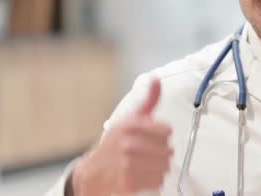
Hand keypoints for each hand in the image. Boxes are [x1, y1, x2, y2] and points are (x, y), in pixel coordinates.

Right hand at [70, 77, 172, 195]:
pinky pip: (157, 181)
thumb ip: (148, 99)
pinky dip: (155, 180)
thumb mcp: (131, 118)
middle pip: (167, 149)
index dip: (163, 135)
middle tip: (151, 153)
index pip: (167, 130)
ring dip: (160, 167)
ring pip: (164, 166)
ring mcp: (127, 164)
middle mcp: (128, 143)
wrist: (92, 172)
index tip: (155, 137)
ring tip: (148, 164)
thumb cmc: (116, 143)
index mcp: (130, 124)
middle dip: (163, 152)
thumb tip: (155, 78)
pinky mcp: (128, 182)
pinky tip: (145, 175)